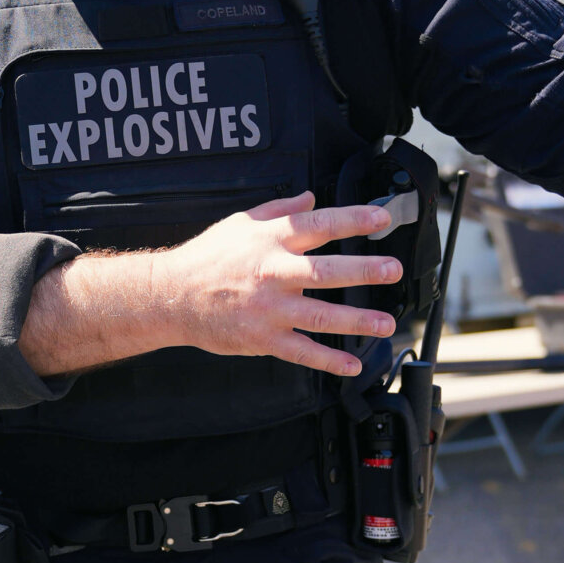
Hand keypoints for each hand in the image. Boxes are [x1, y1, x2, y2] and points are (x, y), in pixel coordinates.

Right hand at [156, 191, 402, 373]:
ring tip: (386, 323)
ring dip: (357, 320)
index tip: (382, 219)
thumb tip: (312, 197)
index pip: (320, 225)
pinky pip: (301, 351)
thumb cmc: (206, 258)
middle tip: (392, 269)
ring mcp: (269, 309)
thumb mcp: (240, 223)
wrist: (170, 296)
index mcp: (271, 240)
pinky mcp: (262, 338)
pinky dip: (328, 360)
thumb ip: (279, 211)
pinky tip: (352, 365)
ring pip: (321, 314)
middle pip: (327, 270)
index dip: (354, 220)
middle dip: (365, 270)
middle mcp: (273, 272)